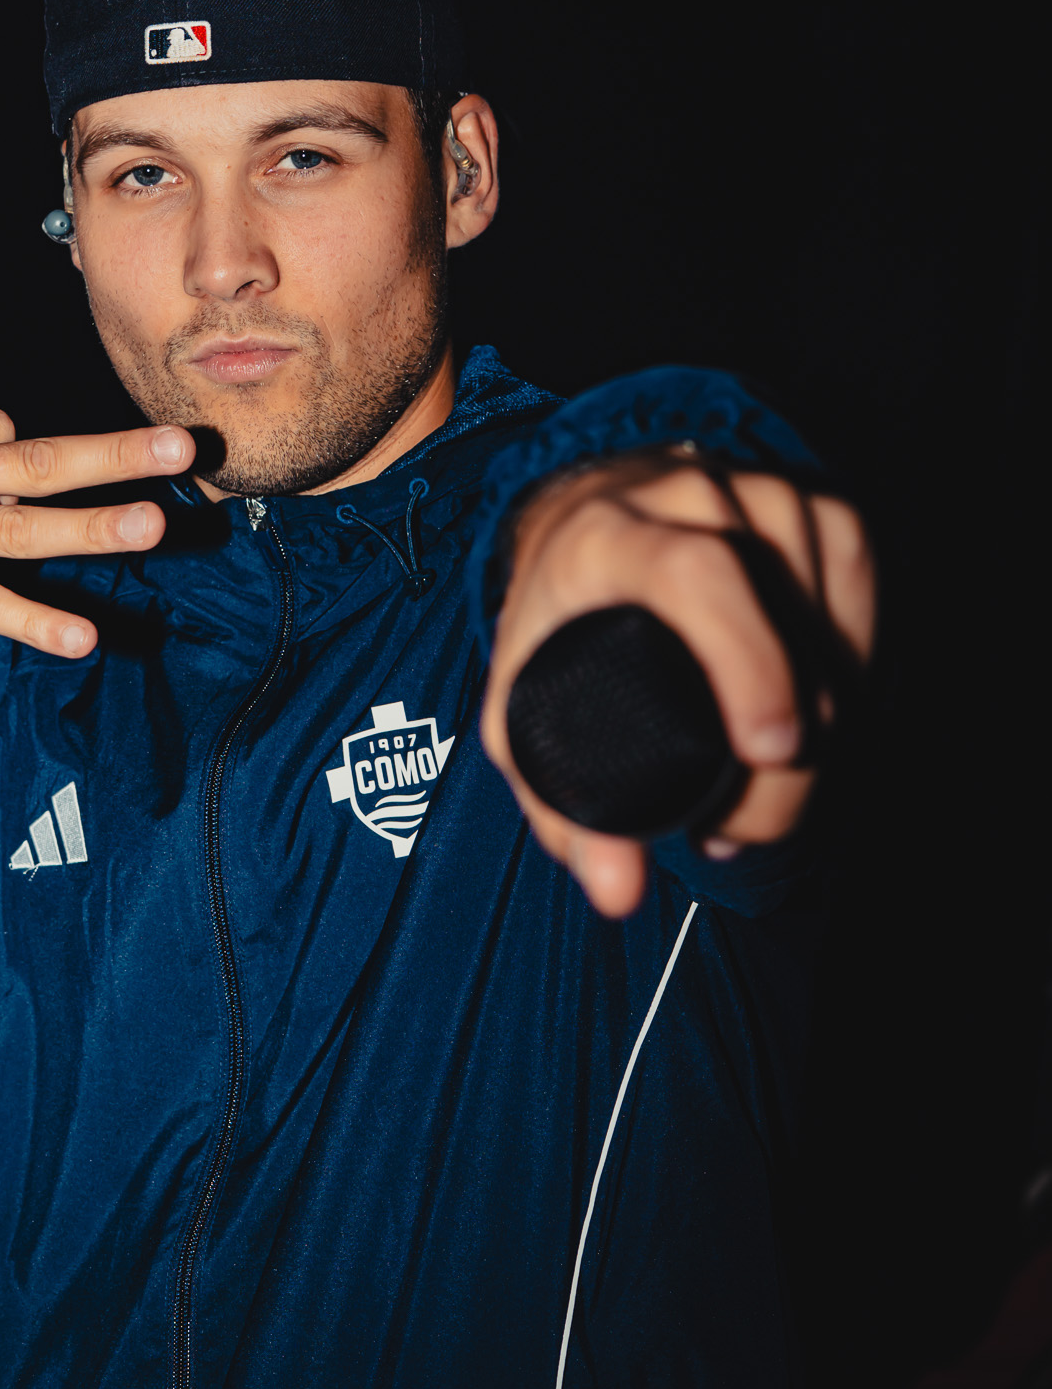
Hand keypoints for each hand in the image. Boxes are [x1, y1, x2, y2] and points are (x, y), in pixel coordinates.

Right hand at [0, 404, 194, 653]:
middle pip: (36, 461)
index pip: (4, 432)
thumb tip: (8, 438)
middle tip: (180, 445)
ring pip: (22, 527)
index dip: (41, 457)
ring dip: (92, 527)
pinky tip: (82, 639)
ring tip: (152, 526)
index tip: (79, 476)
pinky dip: (35, 621)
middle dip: (115, 454)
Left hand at [478, 455, 874, 916]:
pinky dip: (850, 677)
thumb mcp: (527, 705)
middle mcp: (693, 499)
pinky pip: (862, 609)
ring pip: (833, 624)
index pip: (696, 574)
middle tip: (748, 823)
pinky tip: (807, 717)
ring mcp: (767, 495)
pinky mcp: (823, 509)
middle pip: (779, 613)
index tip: (769, 748)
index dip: (746, 660)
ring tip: (758, 780)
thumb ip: (562, 803)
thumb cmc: (560, 621)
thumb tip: (618, 893)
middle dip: (794, 739)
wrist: (588, 515)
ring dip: (822, 721)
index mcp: (611, 534)